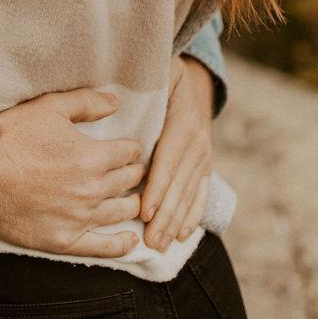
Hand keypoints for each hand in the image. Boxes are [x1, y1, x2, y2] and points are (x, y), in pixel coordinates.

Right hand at [0, 89, 146, 258]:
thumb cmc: (12, 137)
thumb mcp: (49, 108)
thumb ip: (86, 103)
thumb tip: (116, 102)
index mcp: (93, 156)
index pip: (129, 153)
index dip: (131, 149)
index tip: (129, 149)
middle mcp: (93, 189)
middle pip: (128, 182)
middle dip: (133, 174)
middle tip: (132, 172)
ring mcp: (80, 217)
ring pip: (121, 212)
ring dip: (131, 203)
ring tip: (131, 200)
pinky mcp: (65, 240)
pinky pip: (103, 247)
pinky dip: (122, 244)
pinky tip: (131, 240)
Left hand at [141, 56, 214, 252]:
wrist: (197, 82)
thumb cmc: (166, 77)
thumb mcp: (159, 74)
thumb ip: (140, 86)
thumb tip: (112, 98)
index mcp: (183, 124)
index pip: (168, 161)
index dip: (157, 187)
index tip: (144, 210)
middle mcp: (198, 144)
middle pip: (179, 185)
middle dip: (164, 215)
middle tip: (149, 239)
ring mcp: (204, 158)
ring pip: (189, 195)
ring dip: (175, 222)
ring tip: (159, 244)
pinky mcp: (205, 167)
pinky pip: (200, 195)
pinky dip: (192, 216)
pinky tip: (182, 235)